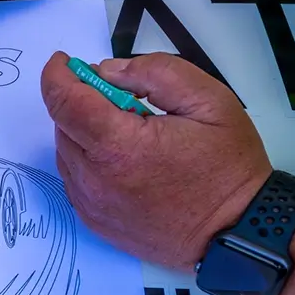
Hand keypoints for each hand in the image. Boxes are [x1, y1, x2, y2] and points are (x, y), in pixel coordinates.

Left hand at [41, 51, 271, 269]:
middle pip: (63, 124)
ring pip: (66, 151)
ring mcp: (91, 204)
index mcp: (120, 146)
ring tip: (128, 133)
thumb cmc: (228, 168)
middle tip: (120, 99)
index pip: (65, 101)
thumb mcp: (208, 101)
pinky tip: (121, 159)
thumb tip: (109, 72)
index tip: (63, 62)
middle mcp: (95, 179)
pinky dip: (87, 160)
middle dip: (81, 102)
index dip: (58, 75)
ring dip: (84, 132)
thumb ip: (156, 73)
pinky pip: (74, 178)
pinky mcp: (93, 221)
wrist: (237, 232)